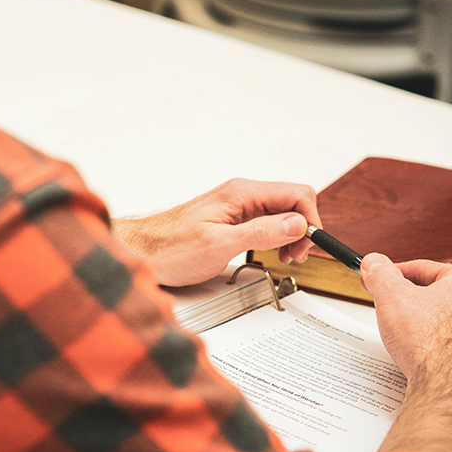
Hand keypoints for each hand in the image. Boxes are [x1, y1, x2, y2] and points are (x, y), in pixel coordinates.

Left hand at [112, 179, 320, 286]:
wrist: (141, 252)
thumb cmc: (169, 249)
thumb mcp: (220, 245)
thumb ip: (261, 233)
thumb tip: (296, 224)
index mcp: (242, 194)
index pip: (297, 194)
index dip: (310, 221)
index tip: (307, 246)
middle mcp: (241, 194)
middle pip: (292, 202)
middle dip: (303, 229)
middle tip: (295, 256)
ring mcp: (236, 206)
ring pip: (281, 213)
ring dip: (290, 234)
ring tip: (284, 257)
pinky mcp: (231, 219)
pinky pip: (265, 221)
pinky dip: (275, 237)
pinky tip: (269, 253)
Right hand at [361, 253, 451, 451]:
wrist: (444, 386)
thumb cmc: (430, 343)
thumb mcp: (392, 296)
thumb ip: (380, 273)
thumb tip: (374, 263)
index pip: (422, 268)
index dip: (392, 274)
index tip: (376, 278)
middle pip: (433, 292)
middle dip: (407, 298)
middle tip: (386, 304)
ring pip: (440, 317)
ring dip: (418, 320)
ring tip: (400, 330)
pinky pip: (445, 340)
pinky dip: (428, 341)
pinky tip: (414, 349)